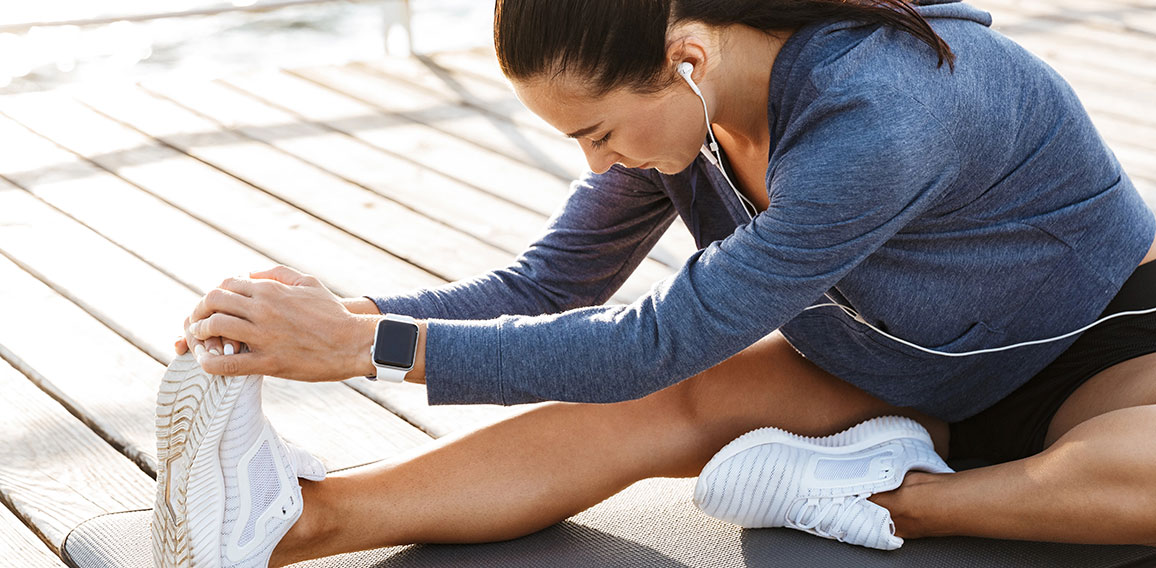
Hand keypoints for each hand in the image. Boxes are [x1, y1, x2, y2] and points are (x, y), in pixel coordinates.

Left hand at [185, 266, 376, 380]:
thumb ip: (277, 274)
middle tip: (198, 322)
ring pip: (214, 327)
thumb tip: (250, 274)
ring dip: (200, 333)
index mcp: (271, 290)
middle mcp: (263, 309)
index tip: (213, 307)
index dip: (213, 295)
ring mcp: (264, 336)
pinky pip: (227, 363)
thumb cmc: (333, 313)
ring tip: (200, 340)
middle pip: (213, 301)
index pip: (225, 284)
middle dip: (199, 310)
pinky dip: (209, 362)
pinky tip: (207, 361)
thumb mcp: (308, 282)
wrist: (353, 342)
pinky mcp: (269, 361)